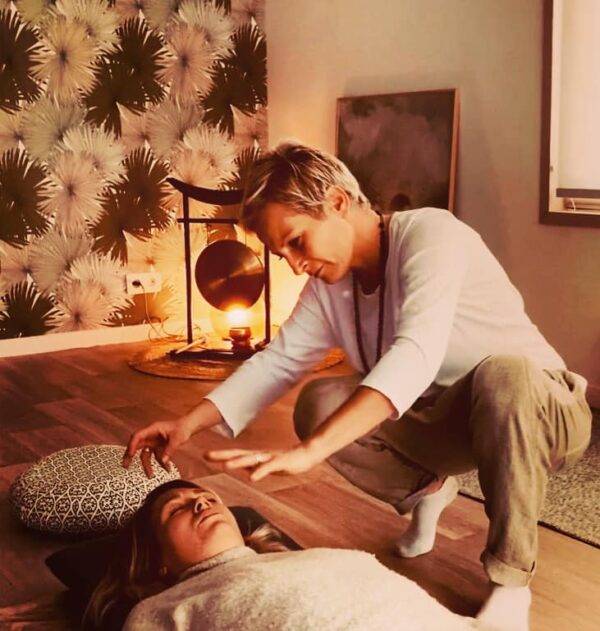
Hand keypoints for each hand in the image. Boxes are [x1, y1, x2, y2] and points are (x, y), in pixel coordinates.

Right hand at [122, 418, 192, 477]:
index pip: (138, 436)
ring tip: (150, 476)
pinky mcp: (158, 447)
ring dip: (147, 465)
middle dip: (130, 456)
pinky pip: (156, 457)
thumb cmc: (182, 429)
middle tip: (125, 466)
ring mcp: (154, 442)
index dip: (132, 444)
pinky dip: (160, 463)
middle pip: (137, 445)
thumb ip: (170, 450)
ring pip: (146, 454)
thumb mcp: (178, 439)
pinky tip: (168, 469)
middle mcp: (151, 435)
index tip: (130, 454)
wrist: (188, 427)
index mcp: (153, 429)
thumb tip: (163, 461)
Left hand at [205, 444, 322, 481]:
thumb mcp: (268, 465)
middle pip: (239, 454)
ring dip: (238, 462)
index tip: (205, 455)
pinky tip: (252, 478)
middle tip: (206, 455)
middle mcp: (261, 455)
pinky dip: (260, 471)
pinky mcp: (281, 462)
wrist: (308, 453)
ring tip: (225, 466)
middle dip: (222, 455)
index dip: (221, 455)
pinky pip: (269, 467)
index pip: (236, 454)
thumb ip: (256, 467)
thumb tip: (245, 471)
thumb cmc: (288, 460)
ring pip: (252, 459)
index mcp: (257, 457)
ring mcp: (270, 457)